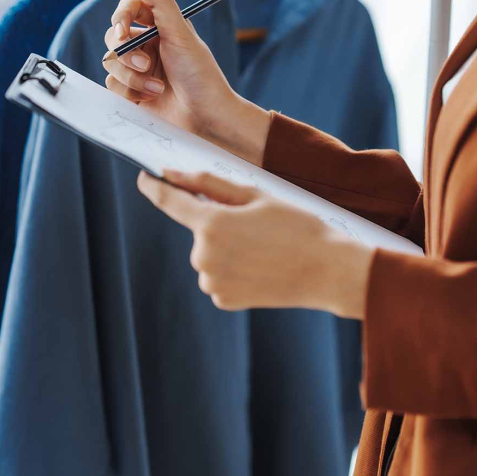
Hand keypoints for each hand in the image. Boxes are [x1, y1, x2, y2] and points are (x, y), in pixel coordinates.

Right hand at [103, 0, 270, 164]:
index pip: (128, 9)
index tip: (123, 29)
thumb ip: (159, 2)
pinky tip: (151, 97)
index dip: (121, 17)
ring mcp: (137, 69)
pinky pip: (112, 85)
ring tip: (157, 86)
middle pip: (113, 37)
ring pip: (110, 62)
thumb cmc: (200, 75)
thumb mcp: (181, 35)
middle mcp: (146, 45)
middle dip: (126, 53)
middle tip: (146, 63)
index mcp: (159, 27)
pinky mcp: (130, 91)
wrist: (205, 117)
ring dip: (132, 76)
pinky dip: (130, 92)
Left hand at [137, 169, 374, 318]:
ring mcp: (213, 282)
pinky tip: (261, 267)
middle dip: (217, 222)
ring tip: (265, 247)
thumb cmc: (297, 225)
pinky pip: (218, 276)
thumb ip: (208, 183)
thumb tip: (172, 175)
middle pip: (198, 230)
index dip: (155, 188)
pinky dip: (233, 270)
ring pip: (208, 255)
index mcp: (211, 224)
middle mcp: (204, 256)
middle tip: (257, 223)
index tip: (146, 178)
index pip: (170, 202)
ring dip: (227, 247)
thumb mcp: (256, 195)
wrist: (329, 271)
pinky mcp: (224, 300)